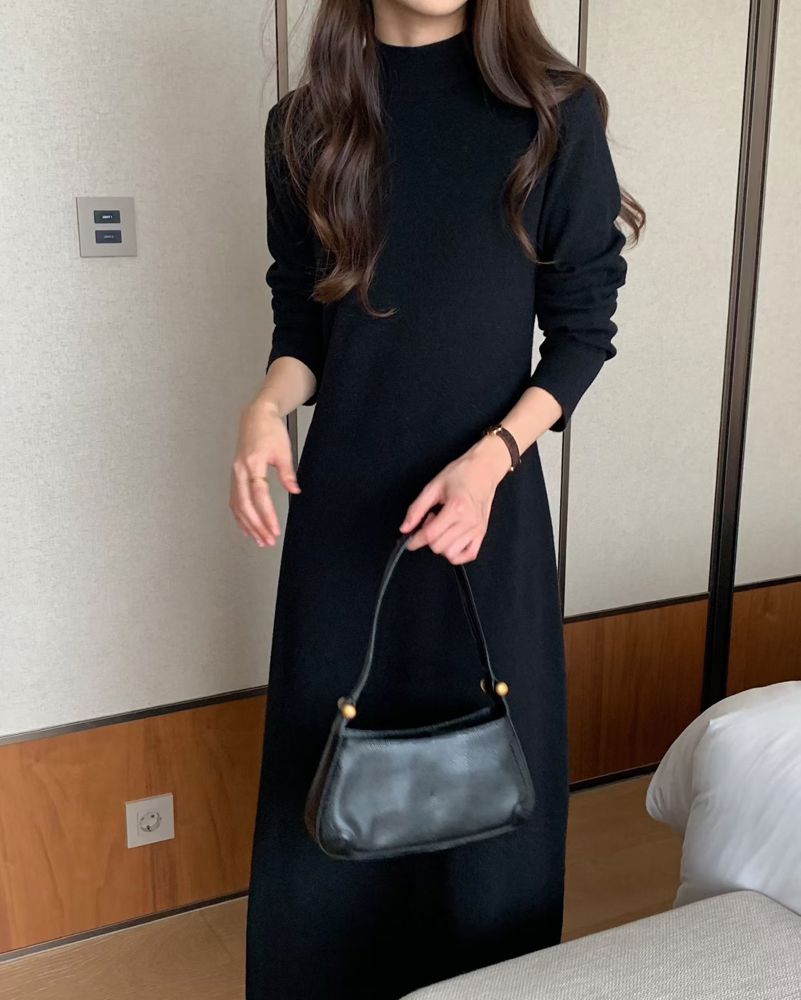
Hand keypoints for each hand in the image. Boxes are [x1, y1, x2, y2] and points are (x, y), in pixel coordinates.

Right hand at [229, 400, 300, 546]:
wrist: (255, 417)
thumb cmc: (269, 431)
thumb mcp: (284, 451)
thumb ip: (287, 473)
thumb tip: (294, 491)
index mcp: (252, 464)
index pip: (259, 496)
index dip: (267, 515)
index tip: (275, 529)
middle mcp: (239, 471)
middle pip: (245, 505)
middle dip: (257, 526)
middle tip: (268, 540)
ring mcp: (234, 474)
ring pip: (237, 506)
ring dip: (248, 525)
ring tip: (260, 540)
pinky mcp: (234, 476)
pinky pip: (234, 501)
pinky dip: (240, 516)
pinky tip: (247, 527)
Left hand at [399, 434, 511, 563]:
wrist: (484, 469)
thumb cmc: (461, 474)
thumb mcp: (433, 487)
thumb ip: (416, 509)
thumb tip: (405, 528)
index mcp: (456, 508)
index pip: (430, 535)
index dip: (415, 541)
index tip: (409, 541)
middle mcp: (468, 521)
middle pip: (439, 547)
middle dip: (429, 538)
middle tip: (431, 521)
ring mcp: (477, 529)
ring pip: (451, 554)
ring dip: (442, 544)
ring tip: (443, 527)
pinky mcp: (483, 533)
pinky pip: (468, 555)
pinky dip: (457, 554)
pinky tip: (451, 541)